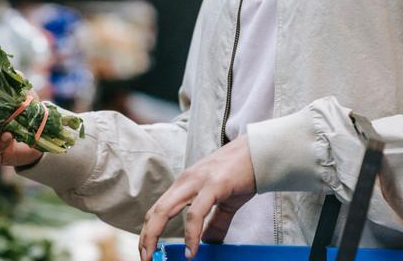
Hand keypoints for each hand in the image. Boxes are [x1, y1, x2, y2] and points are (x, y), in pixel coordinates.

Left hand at [139, 135, 256, 260]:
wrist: (258, 153)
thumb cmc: (240, 173)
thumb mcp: (223, 201)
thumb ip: (214, 222)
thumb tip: (207, 242)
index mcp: (185, 185)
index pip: (158, 209)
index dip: (149, 231)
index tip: (146, 250)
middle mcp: (185, 182)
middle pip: (156, 211)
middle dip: (146, 237)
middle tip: (144, 258)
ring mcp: (197, 182)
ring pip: (166, 209)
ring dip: (155, 235)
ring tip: (154, 256)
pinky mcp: (213, 185)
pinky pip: (195, 213)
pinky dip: (191, 234)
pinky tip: (191, 250)